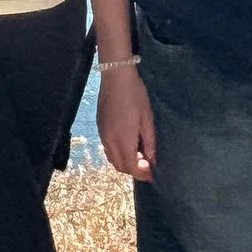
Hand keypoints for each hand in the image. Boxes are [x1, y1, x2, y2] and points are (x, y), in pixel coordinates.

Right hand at [96, 65, 155, 179]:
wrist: (115, 77)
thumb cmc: (135, 96)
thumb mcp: (147, 119)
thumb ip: (149, 142)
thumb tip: (152, 160)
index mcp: (124, 139)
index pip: (131, 167)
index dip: (142, 174)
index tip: (152, 173)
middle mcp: (110, 141)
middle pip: (120, 166)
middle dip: (133, 170)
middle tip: (147, 163)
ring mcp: (102, 135)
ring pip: (112, 159)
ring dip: (124, 162)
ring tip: (138, 154)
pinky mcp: (99, 128)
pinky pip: (107, 149)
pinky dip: (117, 153)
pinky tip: (127, 144)